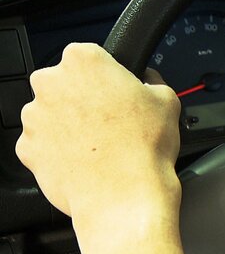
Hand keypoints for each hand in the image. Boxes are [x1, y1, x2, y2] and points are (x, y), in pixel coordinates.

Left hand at [16, 43, 187, 253]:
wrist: (125, 197)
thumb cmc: (144, 150)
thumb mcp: (168, 102)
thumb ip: (154, 82)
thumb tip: (149, 81)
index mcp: (83, 61)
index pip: (89, 56)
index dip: (106, 76)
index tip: (117, 93)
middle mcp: (51, 84)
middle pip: (64, 83)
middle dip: (83, 99)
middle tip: (112, 122)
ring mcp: (34, 117)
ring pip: (51, 115)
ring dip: (70, 126)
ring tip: (101, 146)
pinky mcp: (27, 149)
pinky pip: (42, 145)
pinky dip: (59, 151)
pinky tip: (86, 161)